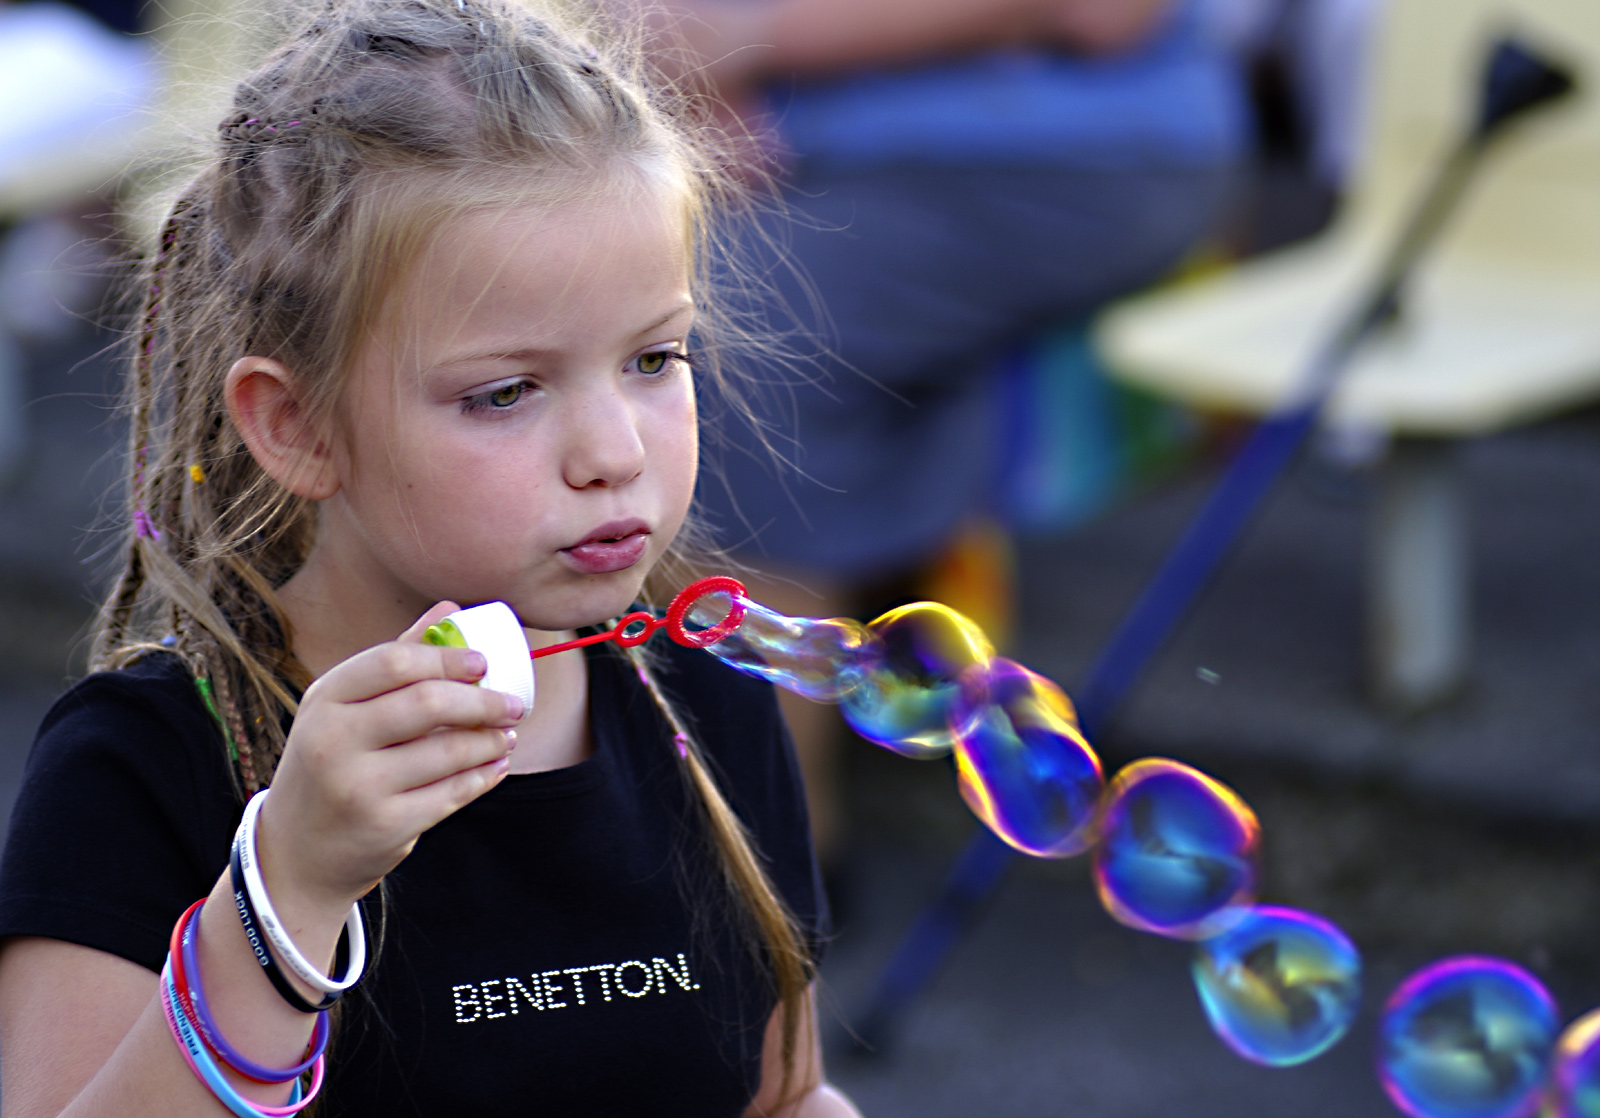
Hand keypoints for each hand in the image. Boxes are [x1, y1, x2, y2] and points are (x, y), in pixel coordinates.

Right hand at [257, 602, 524, 916]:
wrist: (296, 851)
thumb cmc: (331, 762)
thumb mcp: (344, 709)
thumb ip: (396, 659)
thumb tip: (449, 609)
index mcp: (324, 700)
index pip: (394, 662)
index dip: (447, 658)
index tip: (484, 663)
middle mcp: (333, 741)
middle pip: (427, 703)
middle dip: (482, 701)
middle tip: (513, 703)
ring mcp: (358, 787)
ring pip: (448, 752)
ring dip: (490, 741)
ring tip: (506, 734)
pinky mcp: (385, 826)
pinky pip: (452, 794)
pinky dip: (483, 776)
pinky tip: (496, 765)